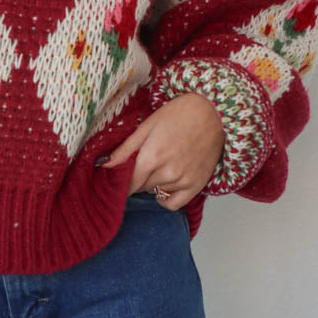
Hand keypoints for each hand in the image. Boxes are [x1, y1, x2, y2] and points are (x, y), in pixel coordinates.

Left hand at [101, 92, 224, 207]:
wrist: (215, 113)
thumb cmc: (180, 115)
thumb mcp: (147, 126)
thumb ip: (125, 149)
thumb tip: (103, 165)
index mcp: (151, 157)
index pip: (126, 184)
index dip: (120, 181)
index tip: (120, 175)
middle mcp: (167, 173)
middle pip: (139, 188)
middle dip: (137, 177)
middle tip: (144, 162)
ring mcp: (182, 182)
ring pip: (154, 193)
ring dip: (153, 183)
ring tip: (162, 163)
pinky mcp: (196, 186)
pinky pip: (173, 204)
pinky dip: (166, 197)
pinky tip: (167, 183)